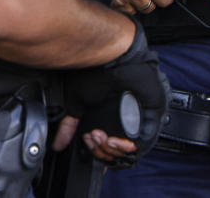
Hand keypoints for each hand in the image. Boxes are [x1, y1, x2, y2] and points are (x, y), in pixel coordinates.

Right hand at [55, 20, 169, 166]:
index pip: (110, 149)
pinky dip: (126, 146)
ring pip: (129, 152)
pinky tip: (113, 139)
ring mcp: (140, 119)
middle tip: (92, 137)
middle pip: (118, 154)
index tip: (89, 143)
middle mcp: (128, 121)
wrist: (112, 56)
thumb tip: (58, 142)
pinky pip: (142, 143)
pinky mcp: (151, 115)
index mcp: (114, 119)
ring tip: (99, 135)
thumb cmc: (96, 71)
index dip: (98, 152)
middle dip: (101, 151)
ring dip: (110, 149)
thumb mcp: (77, 100)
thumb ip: (69, 124)